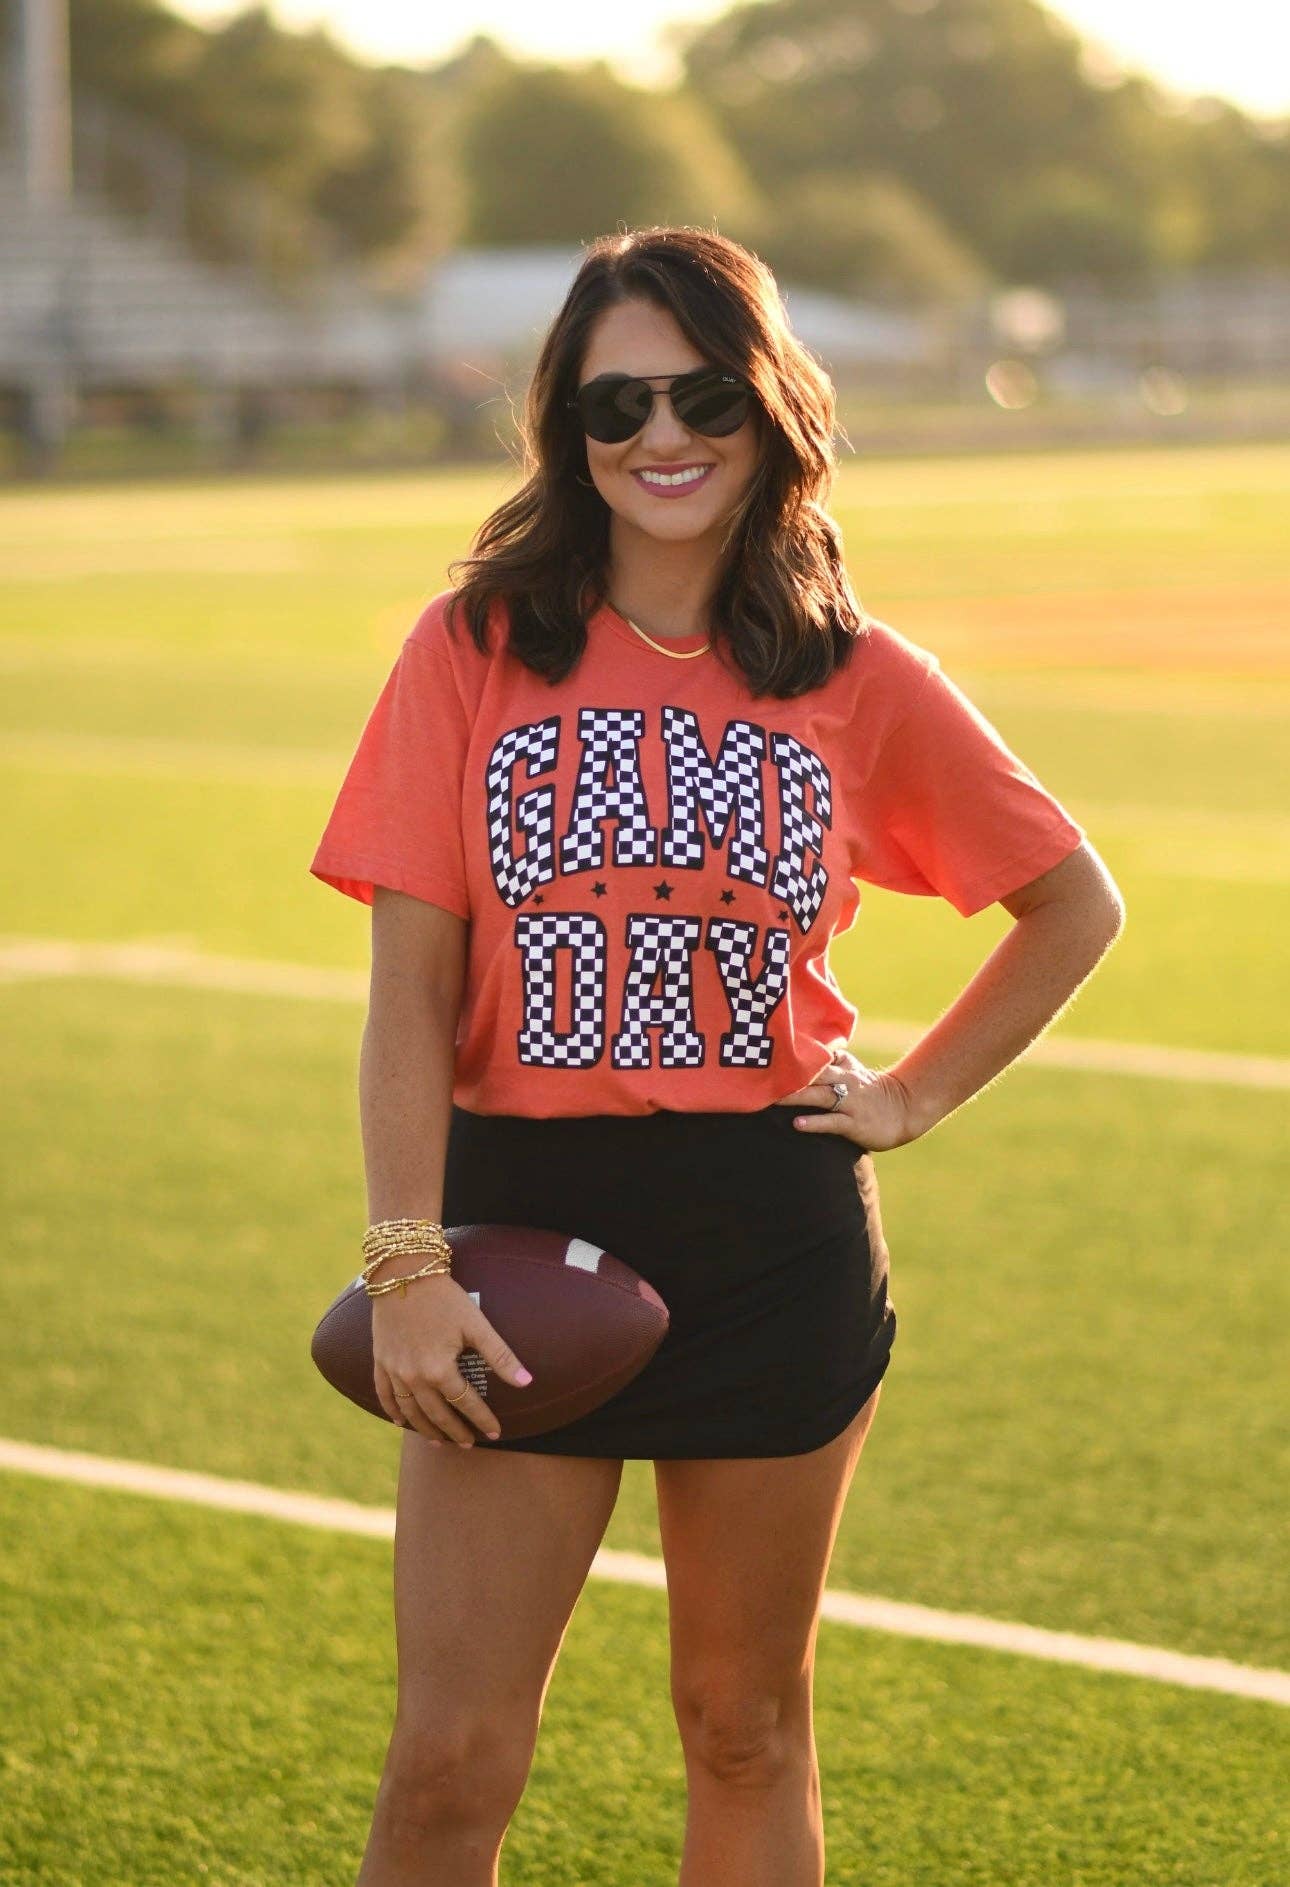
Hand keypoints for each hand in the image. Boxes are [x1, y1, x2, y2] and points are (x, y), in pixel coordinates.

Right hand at [370, 1271, 531, 1447]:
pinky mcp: (380, 1361)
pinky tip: (400, 1422)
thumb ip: (500, 1356)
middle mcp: (413, 1378)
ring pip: (410, 1411)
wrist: (403, 1274)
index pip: (465, 1404)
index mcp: (439, 1370)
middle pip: (436, 1414)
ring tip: (439, 1442)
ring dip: (425, 1429)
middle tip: (468, 1444)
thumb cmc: (444, 1298)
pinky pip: (384, 1395)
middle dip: (454, 1432)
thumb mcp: (476, 1325)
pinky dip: (393, 1411)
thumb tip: (527, 1382)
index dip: (482, 1419)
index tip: (495, 1433)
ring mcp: (394, 1371)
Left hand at [772, 1047, 919, 1153]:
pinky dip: (814, 1122)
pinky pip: (832, 1122)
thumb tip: (803, 1048)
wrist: (904, 1110)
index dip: (794, 1055)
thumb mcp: (852, 1069)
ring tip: (773, 1099)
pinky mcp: (854, 1124)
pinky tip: (797, 1124)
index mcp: (843, 1067)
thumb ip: (829, 1060)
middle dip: (788, 1075)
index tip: (769, 1054)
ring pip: (819, 1096)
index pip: (817, 1056)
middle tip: (763, 1077)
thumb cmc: (870, 1091)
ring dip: (796, 1097)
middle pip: (813, 1074)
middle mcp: (845, 1081)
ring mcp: (850, 1103)